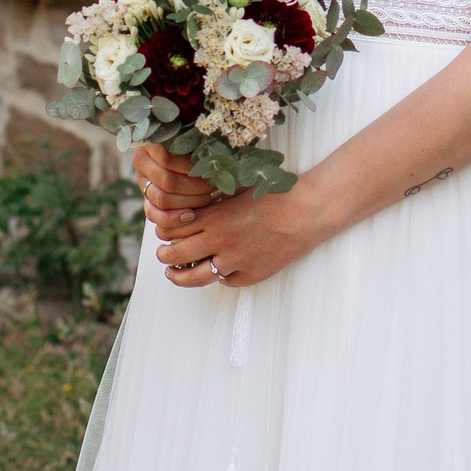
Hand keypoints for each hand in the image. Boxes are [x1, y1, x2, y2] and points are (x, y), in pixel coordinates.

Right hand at [133, 141, 215, 238]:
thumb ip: (200, 142)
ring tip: (209, 198)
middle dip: (195, 188)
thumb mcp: (199, 139)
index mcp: (152, 141)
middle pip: (168, 181)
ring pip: (162, 199)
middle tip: (214, 187)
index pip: (168, 159)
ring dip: (190, 202)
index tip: (212, 170)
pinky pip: (155, 215)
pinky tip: (191, 216)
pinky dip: (174, 219)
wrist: (194, 163)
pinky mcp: (147, 202)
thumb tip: (211, 151)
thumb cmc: (201, 146)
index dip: (192, 168)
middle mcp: (142, 160)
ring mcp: (143, 182)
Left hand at [154, 183, 319, 289]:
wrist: (307, 212)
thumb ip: (214, 201)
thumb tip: (190, 208)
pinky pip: (226, 281)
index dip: (163, 231)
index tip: (163, 232)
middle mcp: (220, 242)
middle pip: (176, 254)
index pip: (172, 228)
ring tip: (173, 273)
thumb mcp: (238, 189)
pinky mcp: (251, 275)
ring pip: (196, 277)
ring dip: (179, 275)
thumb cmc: (276, 194)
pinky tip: (218, 270)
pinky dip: (219, 276)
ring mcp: (236, 262)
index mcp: (215, 217)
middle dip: (164, 255)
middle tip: (162, 254)